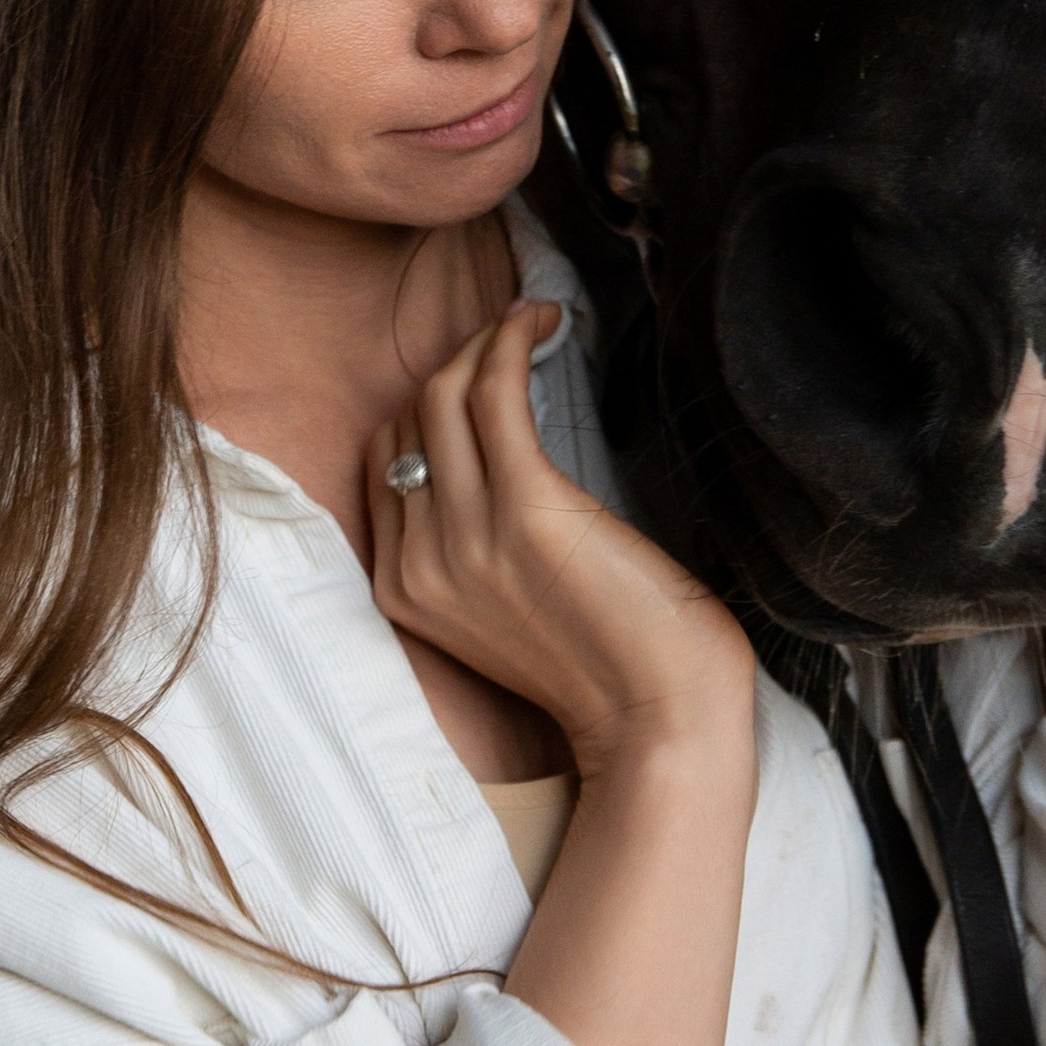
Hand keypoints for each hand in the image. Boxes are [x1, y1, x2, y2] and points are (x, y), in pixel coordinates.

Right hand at [369, 303, 753, 781]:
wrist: (660, 723)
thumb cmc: (608, 666)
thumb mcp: (506, 614)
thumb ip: (476, 551)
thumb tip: (492, 458)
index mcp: (404, 592)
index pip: (385, 463)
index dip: (427, 406)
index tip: (477, 376)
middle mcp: (419, 563)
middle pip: (407, 421)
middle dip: (454, 362)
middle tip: (508, 340)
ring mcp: (464, 537)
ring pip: (443, 396)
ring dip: (486, 340)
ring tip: (529, 322)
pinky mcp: (525, 509)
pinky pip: (494, 393)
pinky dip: (512, 341)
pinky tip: (542, 322)